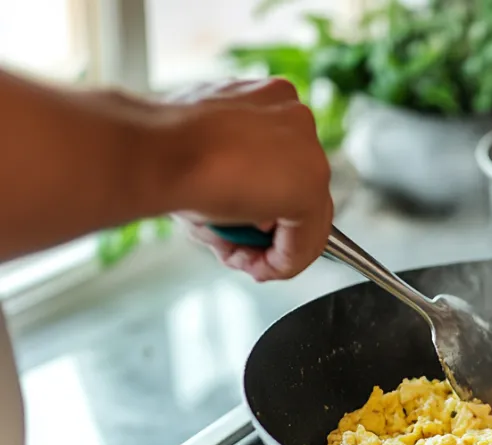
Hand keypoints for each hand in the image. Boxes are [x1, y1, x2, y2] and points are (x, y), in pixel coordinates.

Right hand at [169, 79, 332, 280]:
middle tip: (238, 252)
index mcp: (267, 99)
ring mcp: (309, 148)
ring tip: (238, 258)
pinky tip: (256, 266)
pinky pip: (309, 239)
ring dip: (273, 248)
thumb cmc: (159, 152)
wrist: (150, 150)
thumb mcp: (204, 163)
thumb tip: (249, 224)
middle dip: (270, 230)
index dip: (264, 205)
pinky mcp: (310, 184)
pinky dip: (284, 262)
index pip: (284, 164)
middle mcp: (293, 116)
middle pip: (296, 190)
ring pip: (308, 217)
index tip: (242, 229)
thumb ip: (235, 183)